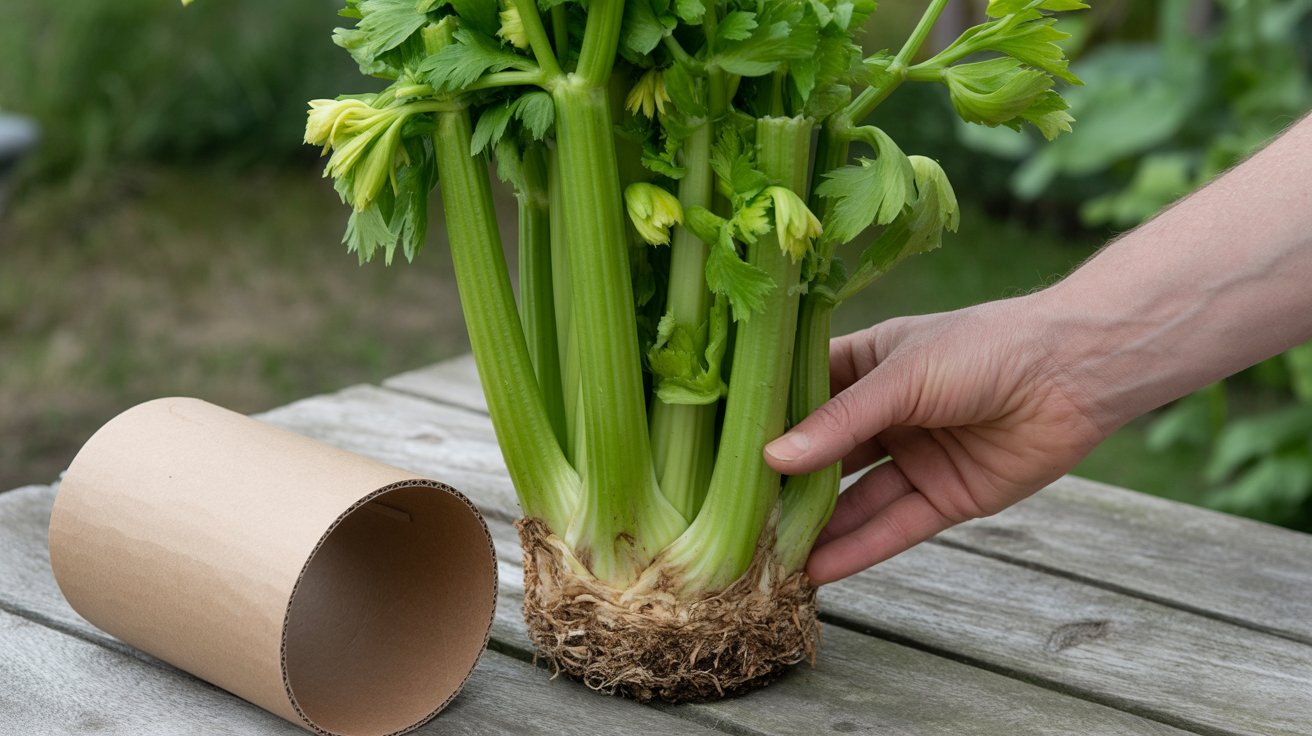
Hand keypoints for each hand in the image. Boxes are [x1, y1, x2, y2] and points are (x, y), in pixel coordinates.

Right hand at [764, 297, 1106, 583]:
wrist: (1076, 372)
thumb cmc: (983, 348)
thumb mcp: (902, 376)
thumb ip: (840, 421)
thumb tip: (772, 459)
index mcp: (868, 363)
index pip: (801, 394)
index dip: (763, 420)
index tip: (714, 449)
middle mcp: (886, 413)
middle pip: (823, 454)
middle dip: (784, 484)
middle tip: (732, 516)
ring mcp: (914, 456)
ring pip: (853, 498)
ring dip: (816, 526)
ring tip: (766, 556)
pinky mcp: (945, 496)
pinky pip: (893, 526)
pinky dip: (859, 548)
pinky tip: (819, 569)